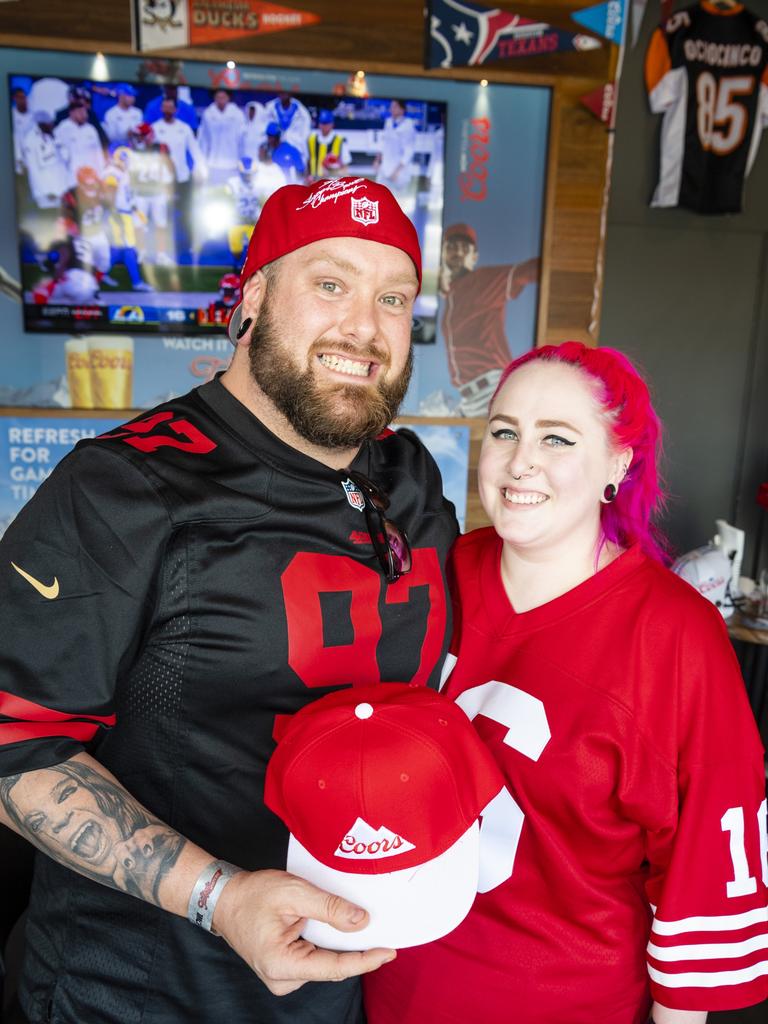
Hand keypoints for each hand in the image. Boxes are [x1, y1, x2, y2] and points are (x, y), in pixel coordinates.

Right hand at [212, 868, 395, 995]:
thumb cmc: (252, 895)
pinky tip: (334, 927)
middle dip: (356, 949)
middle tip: (381, 929)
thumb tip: (360, 921)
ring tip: (354, 920)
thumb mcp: (293, 893)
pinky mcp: (285, 968)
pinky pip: (315, 958)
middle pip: (332, 966)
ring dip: (340, 944)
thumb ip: (329, 908)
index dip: (365, 960)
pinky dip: (327, 943)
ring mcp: (283, 976)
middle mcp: (282, 978)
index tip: (389, 951)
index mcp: (282, 965)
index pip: (335, 967)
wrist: (224, 898)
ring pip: (325, 962)